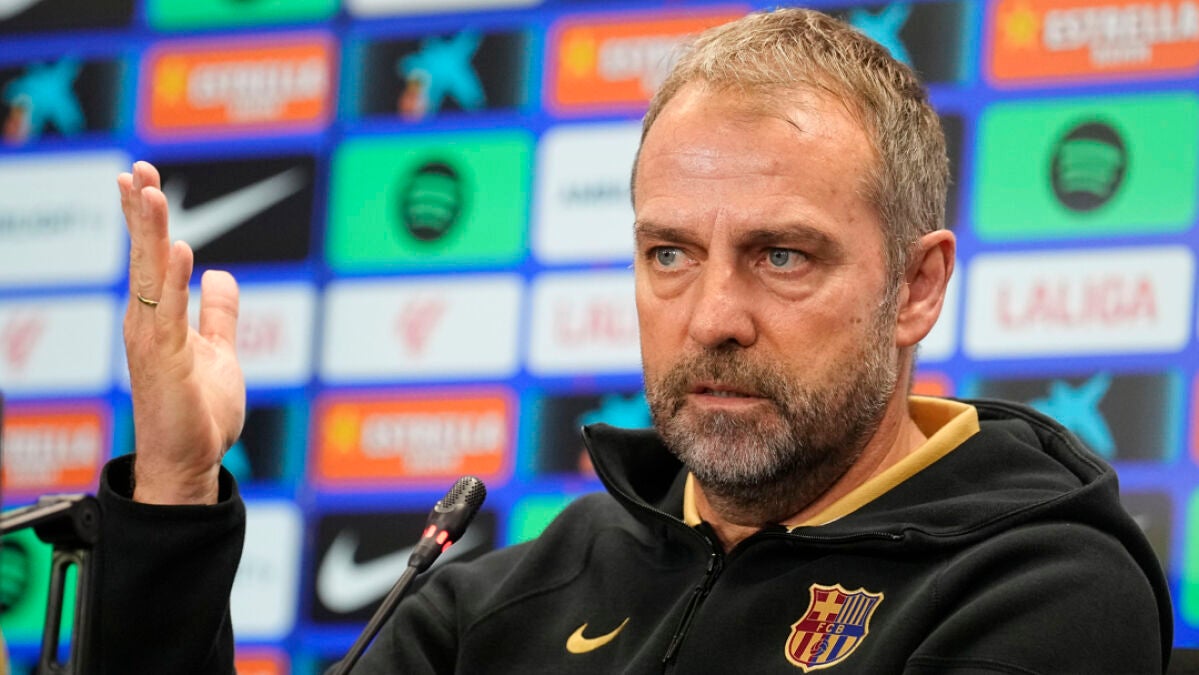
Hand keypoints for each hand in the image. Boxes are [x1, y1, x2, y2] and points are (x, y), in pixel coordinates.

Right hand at [118, 161, 244, 504]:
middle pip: (142, 256)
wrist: (190, 461)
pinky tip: (179, 249)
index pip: (149, 256)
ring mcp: (153, 341)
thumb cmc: (198, 412)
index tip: (142, 178)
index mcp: (158, 318)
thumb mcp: (218, 350)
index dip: (146, 218)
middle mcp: (148, 323)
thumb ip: (218, 314)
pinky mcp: (166, 362)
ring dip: (152, 233)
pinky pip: (170, 313)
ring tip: (150, 192)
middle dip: (140, 212)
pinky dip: (173, 280)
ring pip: (150, 276)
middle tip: (137, 169)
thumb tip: (221, 275)